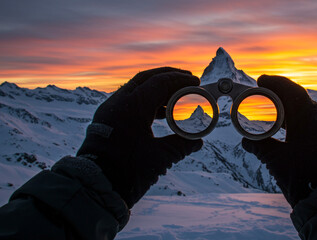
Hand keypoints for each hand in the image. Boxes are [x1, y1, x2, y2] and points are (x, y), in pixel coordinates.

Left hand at [77, 67, 202, 207]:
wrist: (95, 188)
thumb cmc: (127, 172)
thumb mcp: (159, 158)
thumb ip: (181, 146)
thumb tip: (197, 141)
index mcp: (132, 107)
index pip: (159, 82)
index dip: (180, 80)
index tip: (196, 81)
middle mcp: (118, 103)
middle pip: (146, 79)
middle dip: (168, 76)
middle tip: (187, 79)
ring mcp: (110, 110)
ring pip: (136, 89)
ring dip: (157, 89)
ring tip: (177, 96)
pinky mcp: (107, 119)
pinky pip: (129, 101)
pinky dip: (147, 102)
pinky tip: (161, 113)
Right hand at [242, 75, 316, 207]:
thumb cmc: (302, 177)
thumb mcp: (275, 159)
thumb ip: (259, 146)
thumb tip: (246, 140)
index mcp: (310, 119)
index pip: (293, 91)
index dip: (276, 83)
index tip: (261, 80)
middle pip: (300, 100)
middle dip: (281, 94)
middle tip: (263, 93)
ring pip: (307, 112)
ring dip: (289, 108)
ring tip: (272, 110)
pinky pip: (313, 123)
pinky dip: (297, 121)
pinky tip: (287, 128)